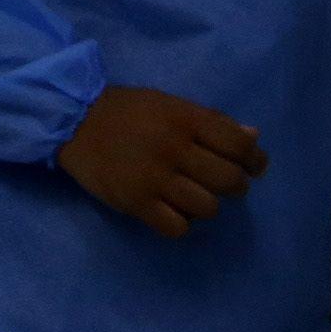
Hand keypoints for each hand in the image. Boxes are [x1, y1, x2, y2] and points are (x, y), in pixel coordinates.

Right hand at [57, 84, 266, 237]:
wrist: (76, 120)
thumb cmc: (130, 111)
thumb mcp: (173, 104)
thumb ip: (212, 121)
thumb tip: (253, 137)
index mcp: (187, 119)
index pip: (238, 144)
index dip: (255, 159)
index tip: (254, 167)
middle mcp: (175, 148)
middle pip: (228, 180)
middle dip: (237, 186)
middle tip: (226, 185)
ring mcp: (155, 177)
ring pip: (207, 207)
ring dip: (208, 206)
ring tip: (197, 198)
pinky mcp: (136, 201)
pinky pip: (177, 227)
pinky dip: (182, 223)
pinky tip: (174, 212)